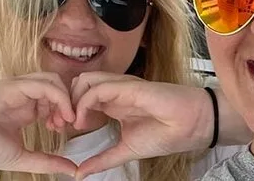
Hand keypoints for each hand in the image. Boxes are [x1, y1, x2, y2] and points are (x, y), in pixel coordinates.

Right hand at [0, 72, 75, 174]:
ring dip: (65, 98)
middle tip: (68, 124)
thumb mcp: (20, 157)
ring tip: (65, 119)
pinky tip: (62, 114)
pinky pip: (44, 84)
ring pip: (53, 81)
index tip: (63, 130)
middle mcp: (22, 97)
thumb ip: (46, 162)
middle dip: (68, 104)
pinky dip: (60, 97)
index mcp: (24, 110)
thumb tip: (71, 170)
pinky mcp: (14, 85)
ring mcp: (18, 89)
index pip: (54, 101)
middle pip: (57, 88)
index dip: (64, 112)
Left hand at [71, 72, 212, 179]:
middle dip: (65, 101)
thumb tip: (80, 174)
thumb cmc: (166, 134)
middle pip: (79, 84)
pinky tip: (85, 120)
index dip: (69, 110)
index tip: (62, 131)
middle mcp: (116, 92)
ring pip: (85, 80)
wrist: (191, 126)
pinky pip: (99, 88)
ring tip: (74, 122)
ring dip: (73, 100)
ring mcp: (122, 87)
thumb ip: (103, 159)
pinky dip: (85, 102)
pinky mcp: (129, 87)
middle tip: (63, 125)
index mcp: (115, 103)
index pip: (82, 96)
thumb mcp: (126, 150)